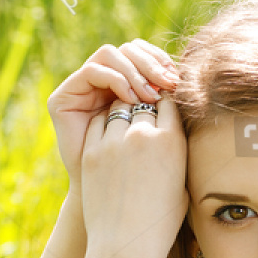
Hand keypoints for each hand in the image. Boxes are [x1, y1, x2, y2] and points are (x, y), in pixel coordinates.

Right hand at [47, 40, 179, 192]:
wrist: (112, 209)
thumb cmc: (144, 180)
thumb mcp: (163, 139)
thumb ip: (172, 111)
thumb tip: (193, 81)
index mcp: (126, 89)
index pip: (144, 56)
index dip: (162, 62)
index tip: (179, 81)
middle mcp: (102, 85)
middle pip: (129, 49)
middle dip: (151, 64)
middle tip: (168, 83)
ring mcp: (82, 90)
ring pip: (111, 54)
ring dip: (134, 71)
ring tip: (148, 95)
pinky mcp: (63, 99)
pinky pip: (93, 71)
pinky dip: (115, 79)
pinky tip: (131, 99)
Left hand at [80, 93, 188, 257]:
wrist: (126, 247)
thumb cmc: (160, 223)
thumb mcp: (183, 187)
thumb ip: (178, 155)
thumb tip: (177, 137)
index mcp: (171, 142)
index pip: (169, 103)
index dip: (166, 104)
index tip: (163, 110)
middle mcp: (142, 135)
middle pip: (143, 102)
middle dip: (145, 106)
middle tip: (143, 115)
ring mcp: (114, 142)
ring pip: (118, 108)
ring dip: (123, 112)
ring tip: (125, 126)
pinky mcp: (91, 153)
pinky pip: (97, 124)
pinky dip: (104, 125)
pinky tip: (109, 138)